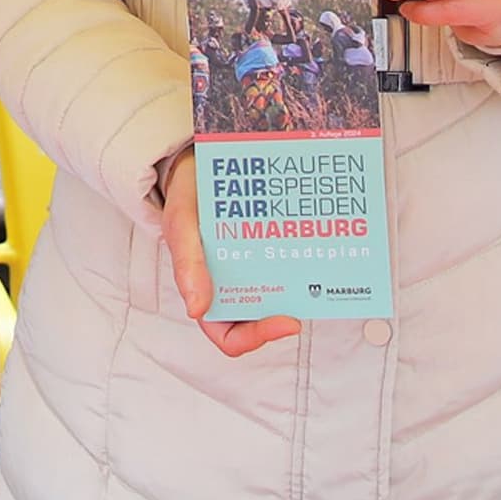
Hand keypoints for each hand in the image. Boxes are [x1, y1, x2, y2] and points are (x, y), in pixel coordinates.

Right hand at [160, 147, 298, 356]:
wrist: (200, 162)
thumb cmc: (186, 198)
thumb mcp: (181, 225)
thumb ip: (186, 263)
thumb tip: (196, 309)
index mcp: (205, 291)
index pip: (230, 335)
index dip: (257, 336)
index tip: (286, 321)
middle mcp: (231, 286)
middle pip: (259, 320)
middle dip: (284, 315)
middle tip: (310, 296)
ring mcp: (251, 268)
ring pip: (277, 293)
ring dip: (298, 289)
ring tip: (319, 268)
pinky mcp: (266, 247)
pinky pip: (283, 261)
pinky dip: (298, 257)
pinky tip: (313, 242)